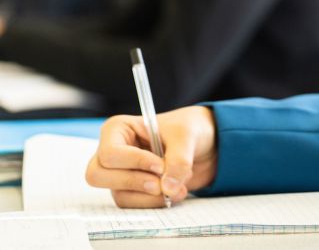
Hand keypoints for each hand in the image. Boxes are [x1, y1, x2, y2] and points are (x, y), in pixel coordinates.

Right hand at [85, 106, 217, 207]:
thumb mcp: (187, 136)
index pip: (110, 153)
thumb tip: (168, 188)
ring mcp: (119, 174)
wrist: (203, 146)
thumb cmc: (188, 130)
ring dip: (150, 196)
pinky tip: (175, 193)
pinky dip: (155, 203)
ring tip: (178, 187)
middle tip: (160, 184)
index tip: (161, 165)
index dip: (135, 162)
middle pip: (98, 176)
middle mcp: (112, 153)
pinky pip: (133, 205)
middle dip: (133, 182)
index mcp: (118, 129)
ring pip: (118, 194)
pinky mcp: (131, 190)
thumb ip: (179, 160)